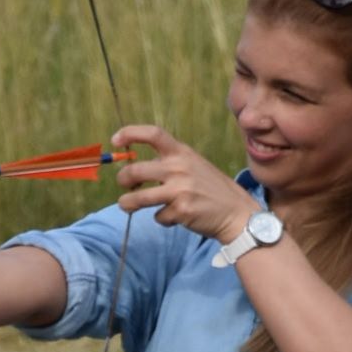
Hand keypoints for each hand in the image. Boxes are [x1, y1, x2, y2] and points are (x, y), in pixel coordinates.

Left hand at [114, 124, 249, 245]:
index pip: (153, 134)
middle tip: (124, 185)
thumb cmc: (211, 188)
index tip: (115, 140)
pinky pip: (158, 216)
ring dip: (127, 203)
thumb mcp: (193, 165)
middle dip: (123, 179)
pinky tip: (175, 216)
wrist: (236, 212)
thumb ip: (169, 164)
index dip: (130, 133)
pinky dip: (162, 218)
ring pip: (137, 197)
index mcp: (182, 152)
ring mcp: (179, 190)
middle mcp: (179, 168)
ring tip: (127, 205)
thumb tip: (136, 171)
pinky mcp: (180, 211)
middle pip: (135, 171)